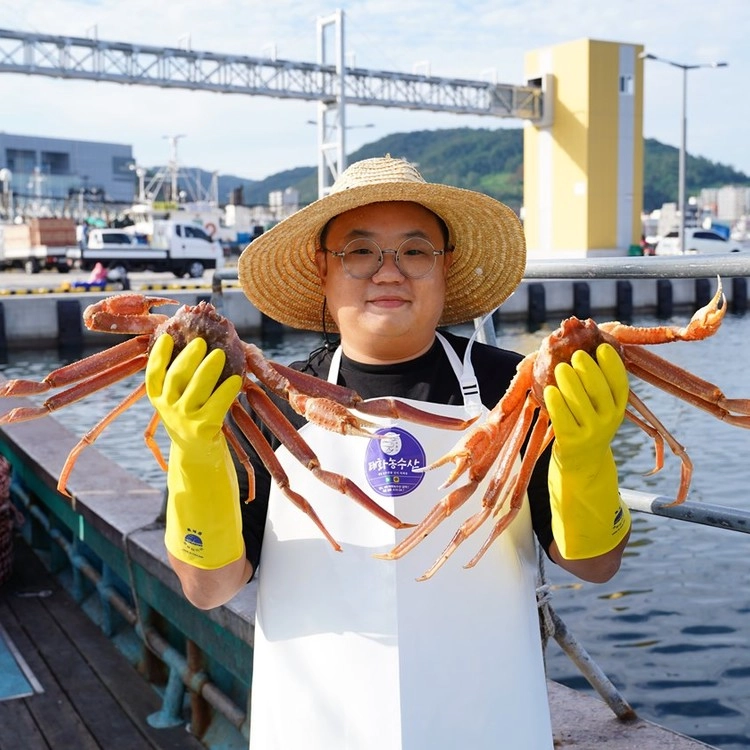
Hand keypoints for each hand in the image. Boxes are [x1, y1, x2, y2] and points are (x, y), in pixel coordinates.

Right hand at [146, 334, 241, 452]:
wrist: (198, 455)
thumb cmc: (192, 418)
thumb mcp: (180, 401)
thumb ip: (183, 380)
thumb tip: (199, 345)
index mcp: (158, 398)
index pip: (153, 374)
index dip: (159, 354)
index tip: (167, 336)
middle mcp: (167, 408)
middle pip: (176, 377)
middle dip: (189, 357)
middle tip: (201, 342)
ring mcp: (184, 419)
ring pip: (196, 388)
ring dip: (209, 369)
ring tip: (219, 354)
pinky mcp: (203, 429)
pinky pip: (217, 404)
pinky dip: (227, 390)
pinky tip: (236, 379)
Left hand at [543, 343, 630, 559]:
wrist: (583, 468)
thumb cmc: (587, 427)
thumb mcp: (599, 409)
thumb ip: (595, 386)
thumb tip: (583, 349)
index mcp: (618, 410)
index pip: (620, 384)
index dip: (612, 364)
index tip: (602, 346)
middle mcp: (608, 421)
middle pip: (599, 390)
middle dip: (588, 369)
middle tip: (577, 354)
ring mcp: (590, 433)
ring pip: (579, 402)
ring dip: (569, 381)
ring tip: (561, 367)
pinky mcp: (571, 443)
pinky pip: (562, 418)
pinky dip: (555, 401)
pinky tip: (549, 389)